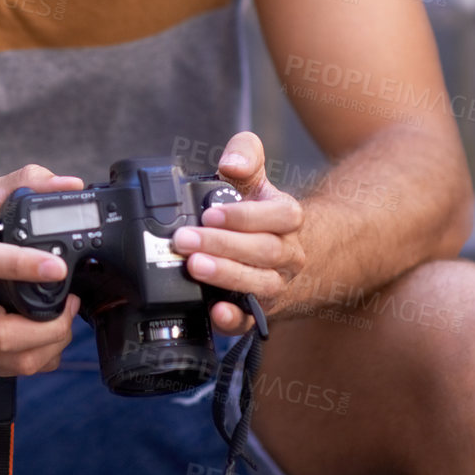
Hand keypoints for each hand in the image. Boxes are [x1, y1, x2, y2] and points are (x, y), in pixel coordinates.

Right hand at [0, 164, 84, 376]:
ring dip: (52, 344)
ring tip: (64, 318)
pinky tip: (47, 336)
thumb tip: (68, 185)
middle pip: (3, 332)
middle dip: (51, 326)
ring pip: (13, 359)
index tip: (57, 266)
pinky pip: (14, 371)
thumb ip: (26, 184)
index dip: (22, 266)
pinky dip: (42, 356)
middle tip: (71, 303)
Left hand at [172, 131, 305, 334]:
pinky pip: (253, 320)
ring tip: (195, 267)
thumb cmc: (261, 212)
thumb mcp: (255, 178)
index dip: (245, 215)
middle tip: (185, 240)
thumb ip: (245, 154)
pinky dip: (235, 318)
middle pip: (263, 250)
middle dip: (221, 245)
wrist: (289, 254)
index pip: (280, 216)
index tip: (210, 212)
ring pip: (260, 284)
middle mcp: (288, 254)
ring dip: (226, 276)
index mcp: (287, 218)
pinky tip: (216, 311)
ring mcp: (277, 283)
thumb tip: (231, 162)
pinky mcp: (262, 310)